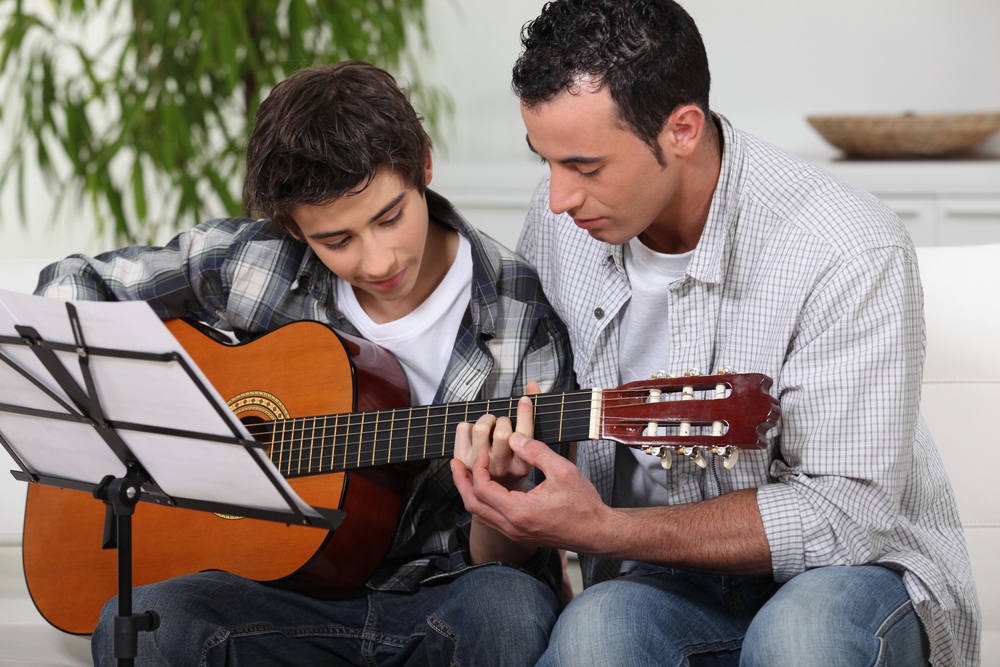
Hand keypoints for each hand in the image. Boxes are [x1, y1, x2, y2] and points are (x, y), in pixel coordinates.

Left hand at [451, 421, 611, 553]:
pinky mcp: (519, 533)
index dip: (477, 467)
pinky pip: (489, 519)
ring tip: (465, 473)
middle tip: (455, 463)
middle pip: (472, 504)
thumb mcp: (563, 471)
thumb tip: (514, 437)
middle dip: (461, 481)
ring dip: (469, 493)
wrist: (596, 532)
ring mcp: (514, 532)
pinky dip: (481, 503)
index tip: (482, 451)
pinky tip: (484, 489)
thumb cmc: (584, 505)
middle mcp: (513, 526)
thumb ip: (536, 451)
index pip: (482, 488)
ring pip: (478, 514)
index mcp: (520, 511)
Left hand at [452, 380, 539, 490]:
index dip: (525, 411)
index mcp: (523, 467)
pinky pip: (463, 430)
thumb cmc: (522, 469)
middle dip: (504, 420)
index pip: (524, 434)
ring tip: (491, 427)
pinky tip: (477, 435)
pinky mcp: (464, 463)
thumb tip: (531, 384)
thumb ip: (534, 416)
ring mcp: (480, 468)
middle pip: (502, 431)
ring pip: (480, 429)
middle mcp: (500, 469)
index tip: (524, 400)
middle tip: (505, 425)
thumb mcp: (541, 453)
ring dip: (487, 420)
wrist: (508, 501)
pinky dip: (469, 425)